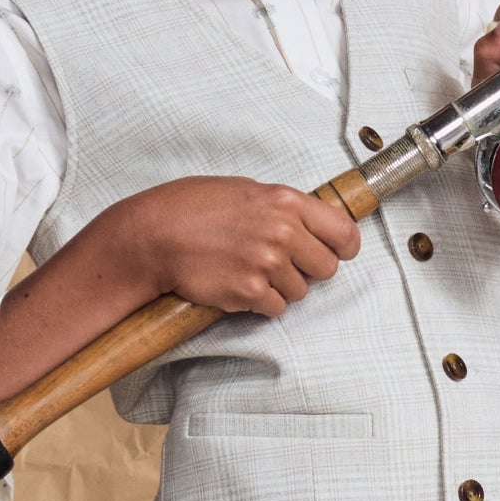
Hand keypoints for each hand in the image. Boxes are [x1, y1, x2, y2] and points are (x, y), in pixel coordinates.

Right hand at [121, 175, 361, 316]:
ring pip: (299, 292)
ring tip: (248, 271)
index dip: (344, 248)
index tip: (339, 253)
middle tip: (280, 265)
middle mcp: (283, 232)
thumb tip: (309, 227)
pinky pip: (275, 308)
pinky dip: (260, 303)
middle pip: (326, 268)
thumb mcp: (245, 192)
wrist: (154, 235)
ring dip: (279, 288)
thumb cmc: (192, 208)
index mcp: (286, 201)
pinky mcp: (250, 292)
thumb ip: (282, 209)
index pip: (344, 232)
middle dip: (308, 271)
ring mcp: (267, 264)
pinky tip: (238, 285)